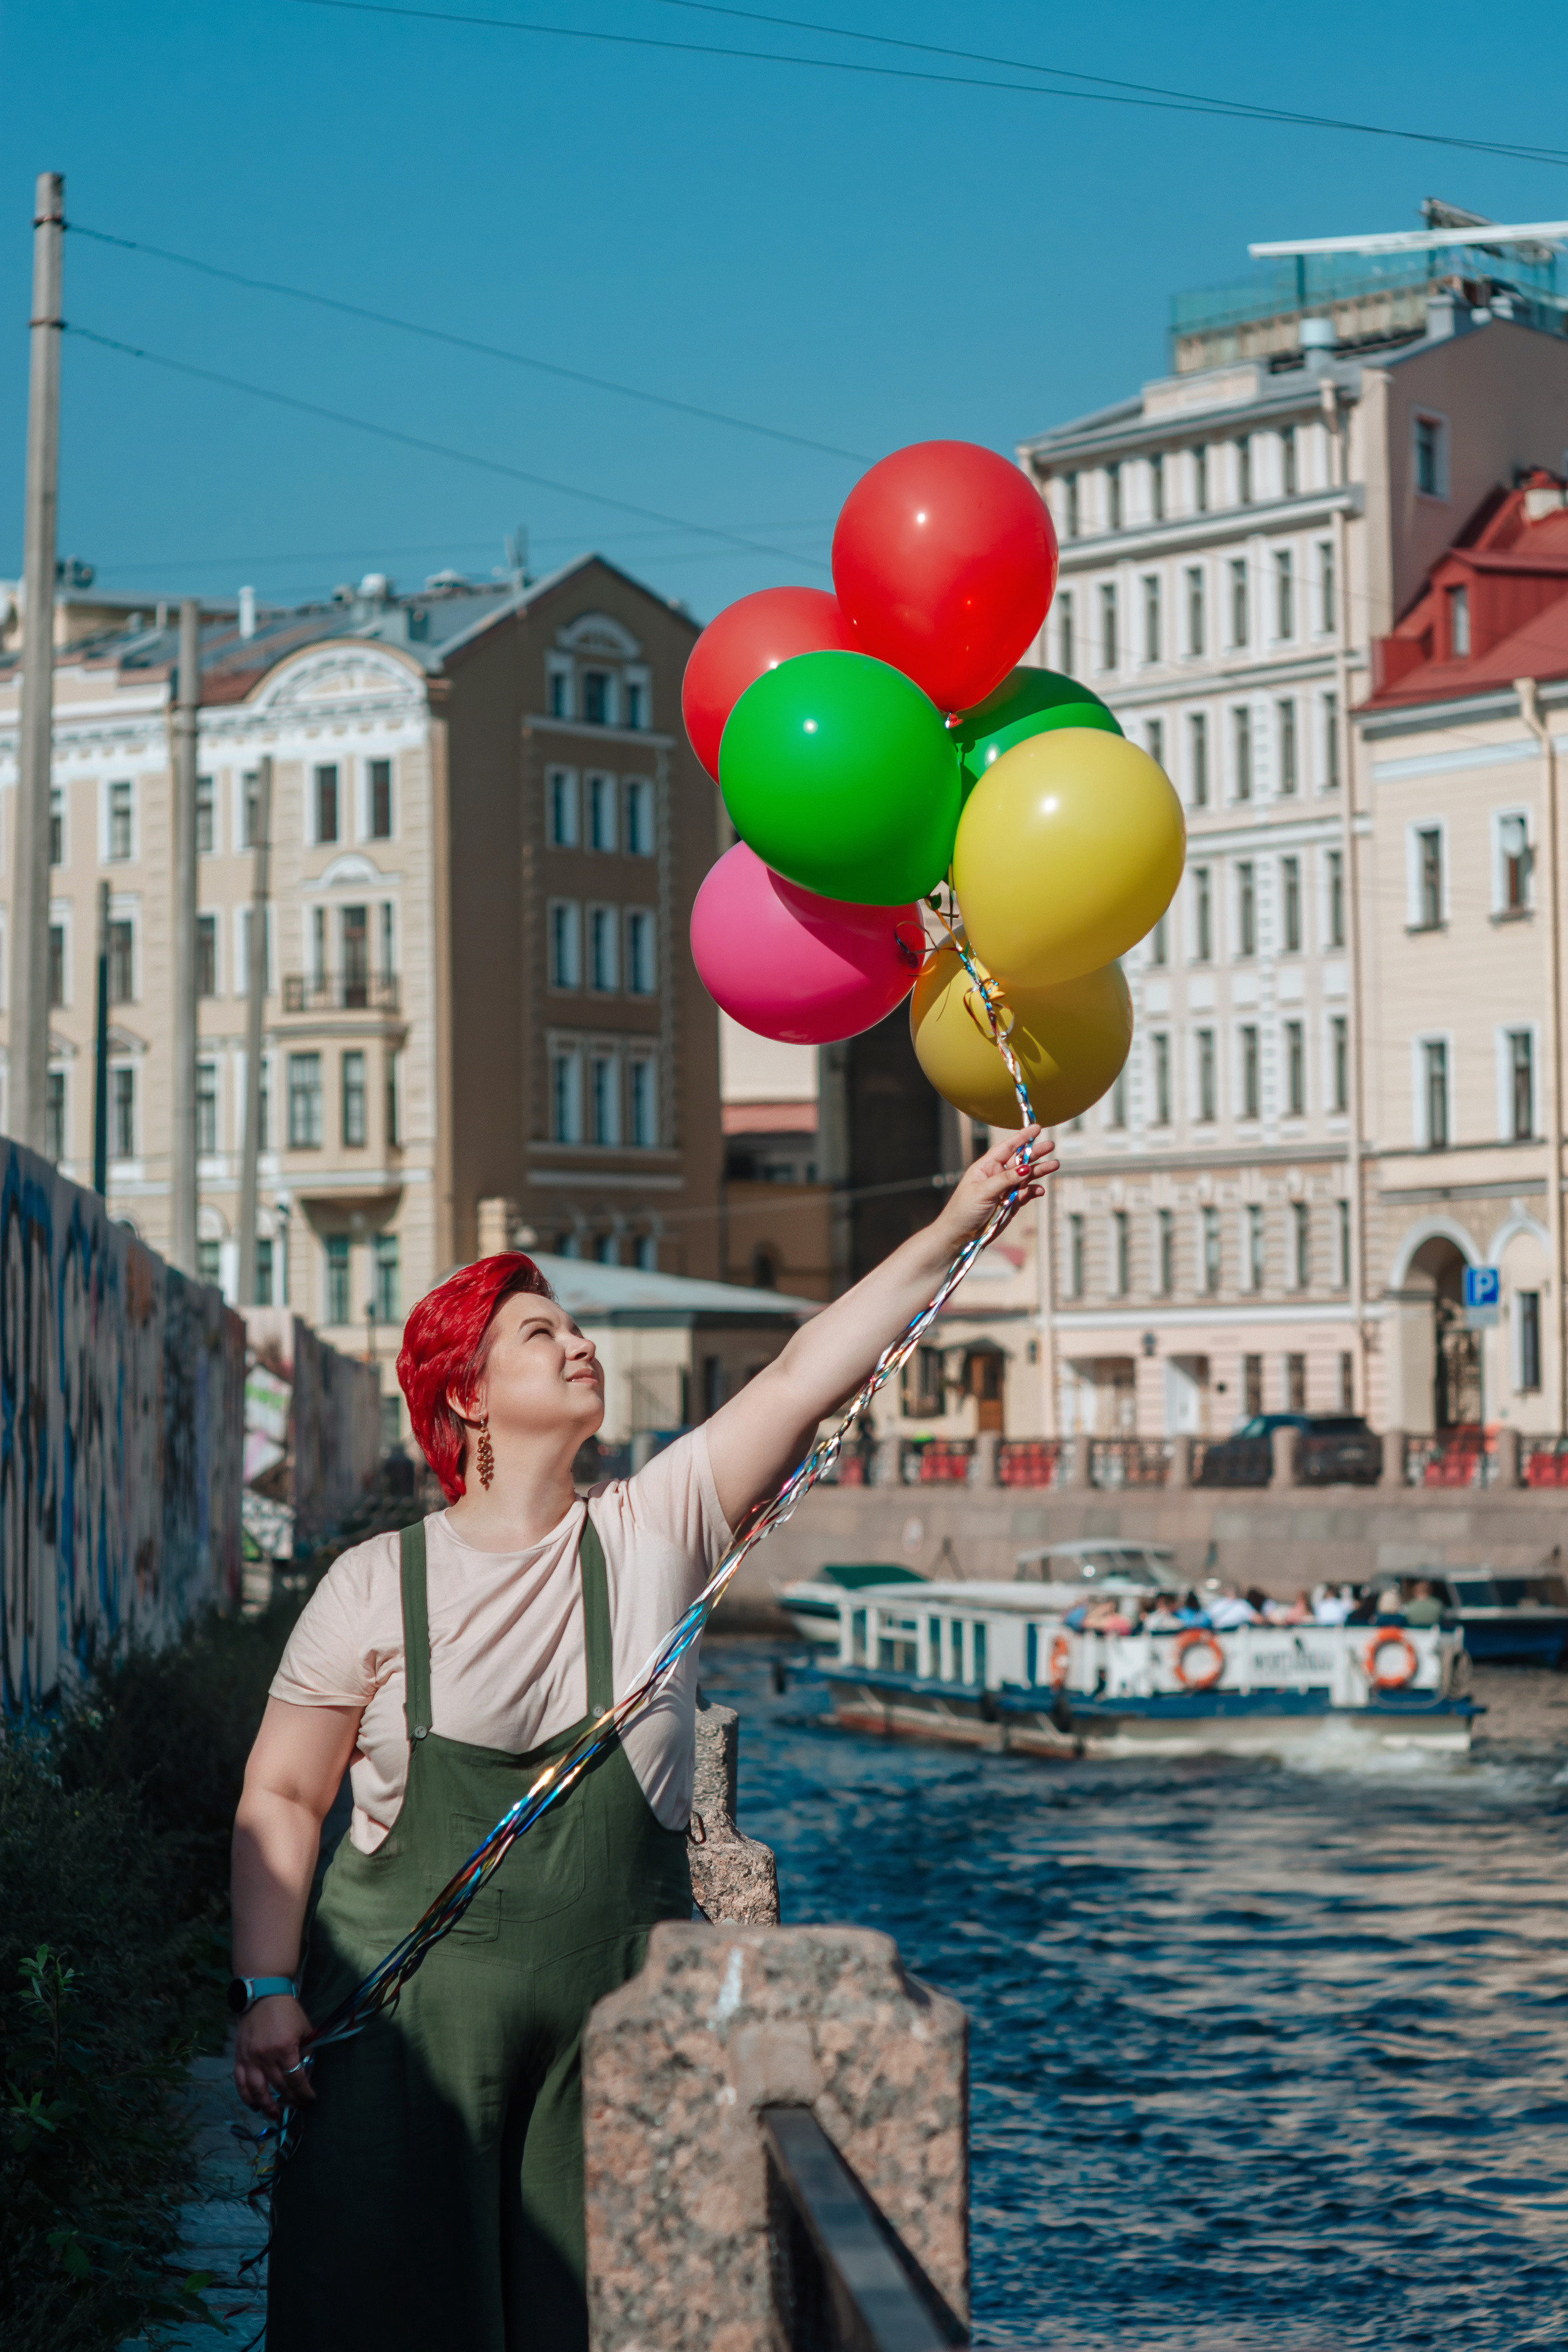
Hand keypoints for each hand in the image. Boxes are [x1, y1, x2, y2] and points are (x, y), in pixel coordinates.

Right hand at [234, 1994, 315, 2119]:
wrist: (263, 1995)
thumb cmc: (288, 2012)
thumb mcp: (305, 2029)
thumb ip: (307, 2053)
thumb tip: (307, 2076)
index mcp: (284, 2048)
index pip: (296, 2079)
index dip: (304, 2092)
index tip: (310, 2099)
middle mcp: (265, 2057)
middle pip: (279, 2087)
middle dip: (291, 2100)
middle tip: (297, 2107)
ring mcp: (249, 2059)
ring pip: (257, 2091)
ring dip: (267, 2107)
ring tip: (276, 2116)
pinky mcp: (238, 2058)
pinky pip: (240, 2084)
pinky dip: (247, 2097)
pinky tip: (255, 2106)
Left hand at [936, 1125, 1054, 1248]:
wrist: (960, 1236)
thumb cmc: (963, 1210)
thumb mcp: (983, 1191)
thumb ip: (1005, 1179)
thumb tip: (1025, 1168)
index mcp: (986, 1167)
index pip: (1006, 1148)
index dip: (1021, 1137)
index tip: (1036, 1128)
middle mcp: (997, 1175)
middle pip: (1019, 1160)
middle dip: (1035, 1153)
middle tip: (1050, 1146)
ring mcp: (1005, 1189)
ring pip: (1026, 1176)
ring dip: (1039, 1171)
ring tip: (1054, 1165)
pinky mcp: (1011, 1204)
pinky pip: (1026, 1194)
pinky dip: (1034, 1191)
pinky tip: (1040, 1190)